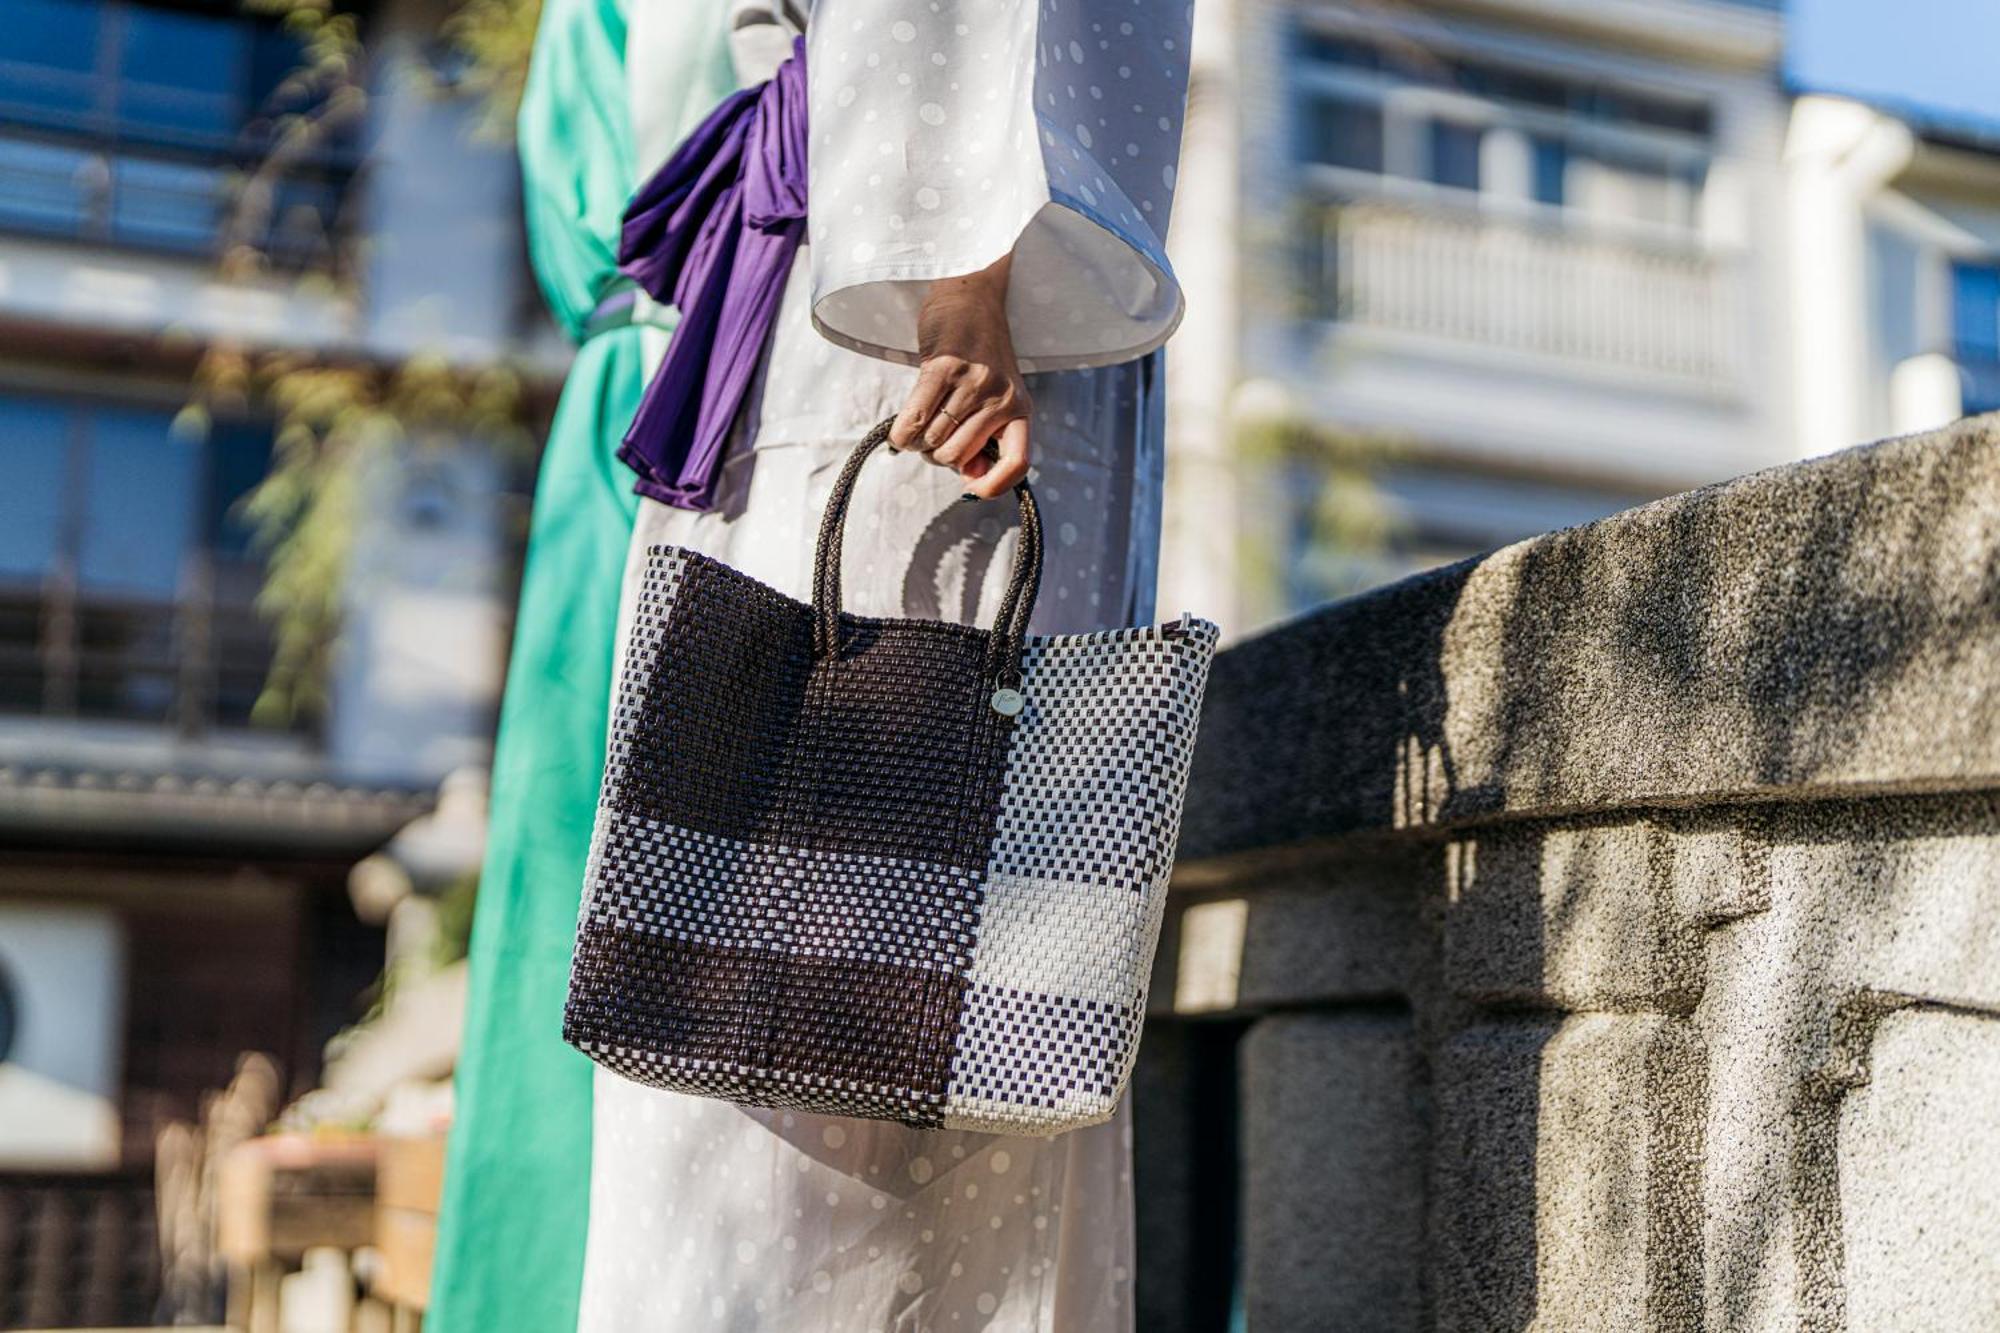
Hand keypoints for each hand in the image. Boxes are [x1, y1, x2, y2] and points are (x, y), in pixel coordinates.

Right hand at [888, 254, 1031, 499]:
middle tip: (930, 440)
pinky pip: (914, 419)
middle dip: (935, 457)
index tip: (972, 487)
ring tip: (917, 428)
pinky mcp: (944, 368)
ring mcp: (974, 383)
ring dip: (916, 443)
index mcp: (1020, 410)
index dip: (994, 485)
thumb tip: (969, 478)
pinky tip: (900, 433)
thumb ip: (986, 434)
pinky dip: (901, 434)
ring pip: (933, 440)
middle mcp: (1002, 399)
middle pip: (957, 456)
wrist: (970, 298)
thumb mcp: (997, 395)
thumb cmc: (979, 354)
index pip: (1017, 463)